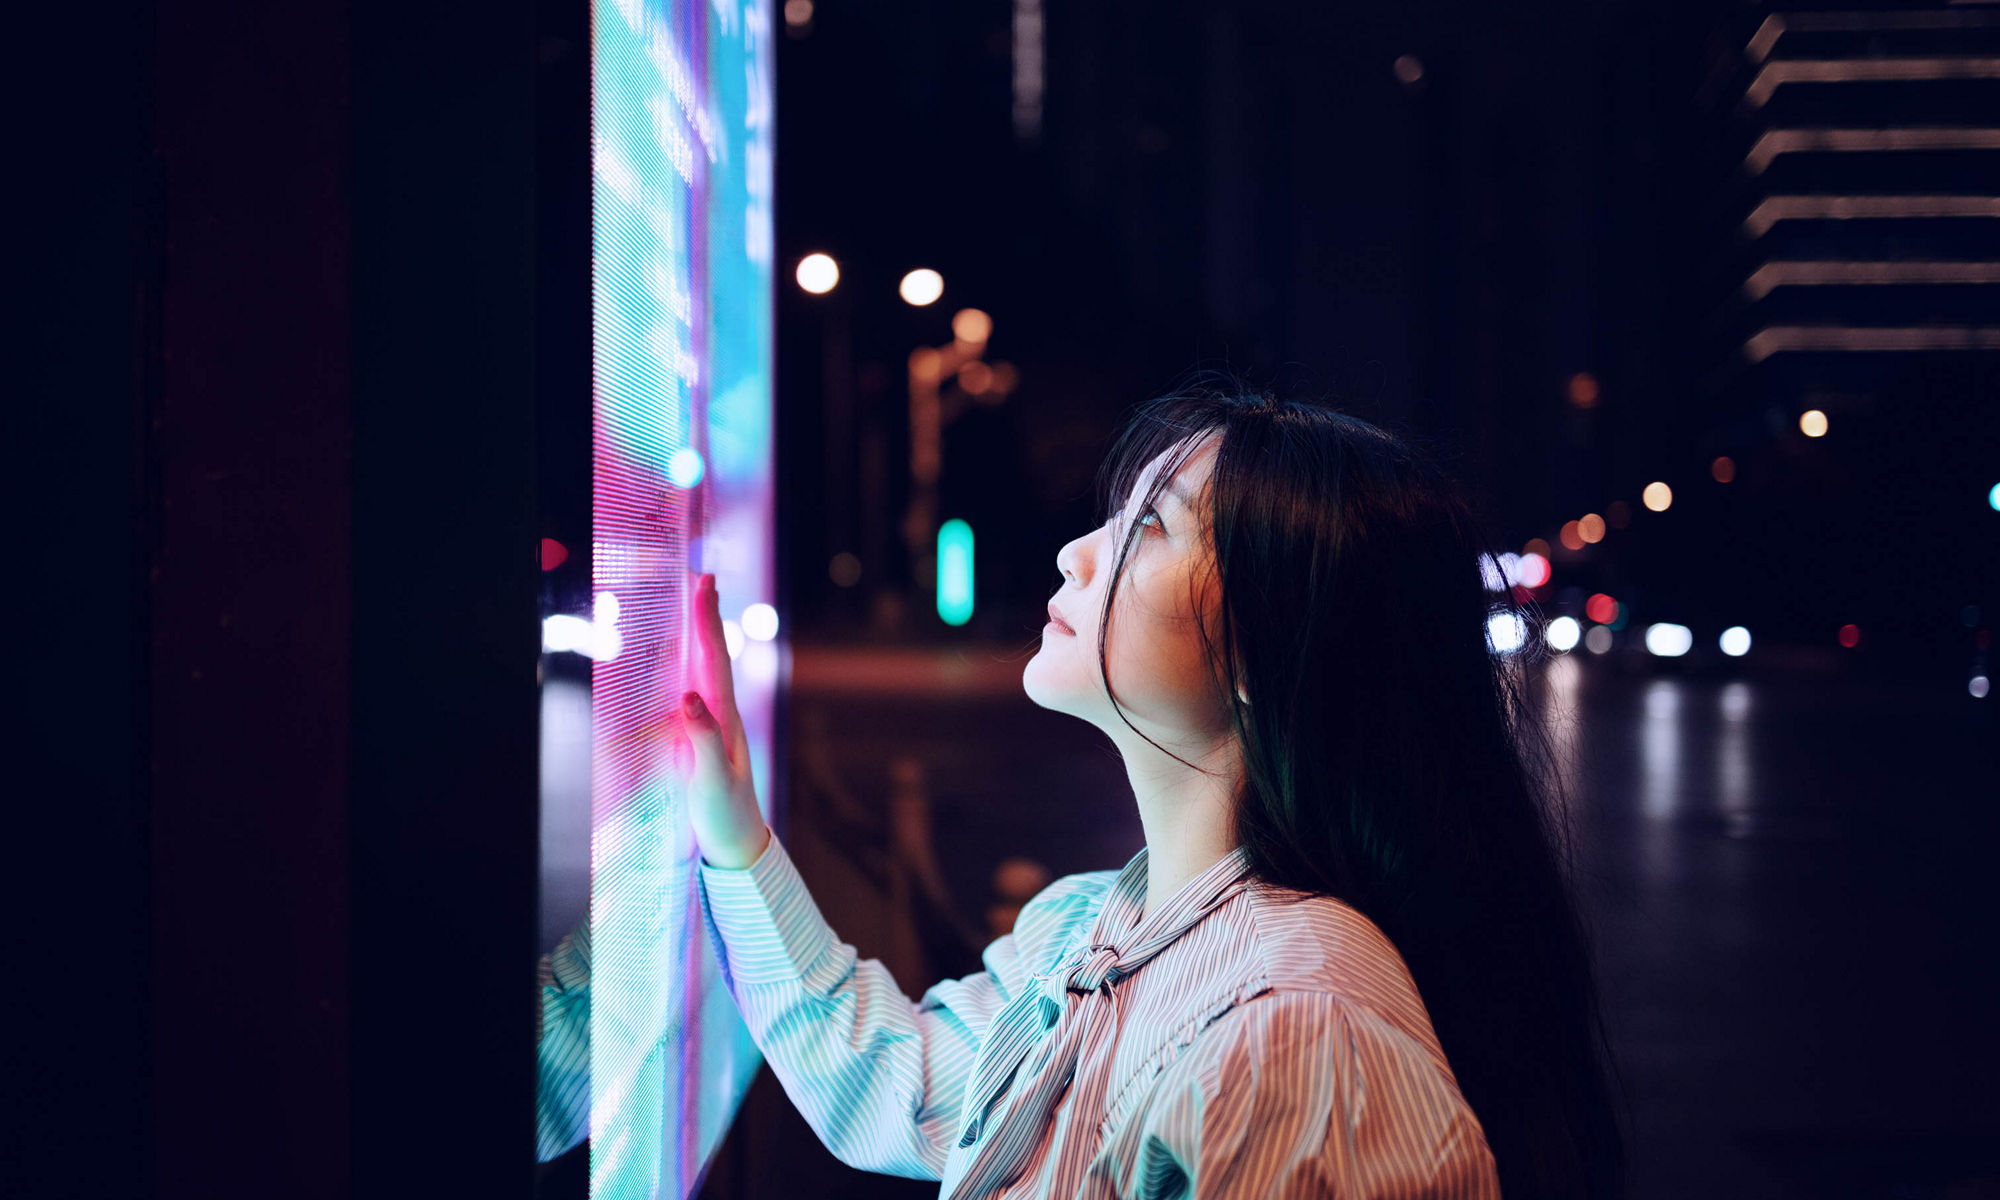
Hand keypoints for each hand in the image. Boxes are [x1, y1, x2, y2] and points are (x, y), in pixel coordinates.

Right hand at [680, 572, 771, 868]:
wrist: (738, 843)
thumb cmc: (724, 814)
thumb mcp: (710, 779)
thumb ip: (701, 739)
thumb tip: (688, 697)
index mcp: (726, 718)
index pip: (714, 660)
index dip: (707, 621)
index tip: (703, 584)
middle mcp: (723, 715)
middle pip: (713, 656)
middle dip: (707, 615)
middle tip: (703, 576)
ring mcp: (715, 726)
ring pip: (706, 670)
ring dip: (701, 635)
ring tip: (697, 603)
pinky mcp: (704, 739)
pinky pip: (696, 691)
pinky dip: (690, 665)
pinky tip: (685, 661)